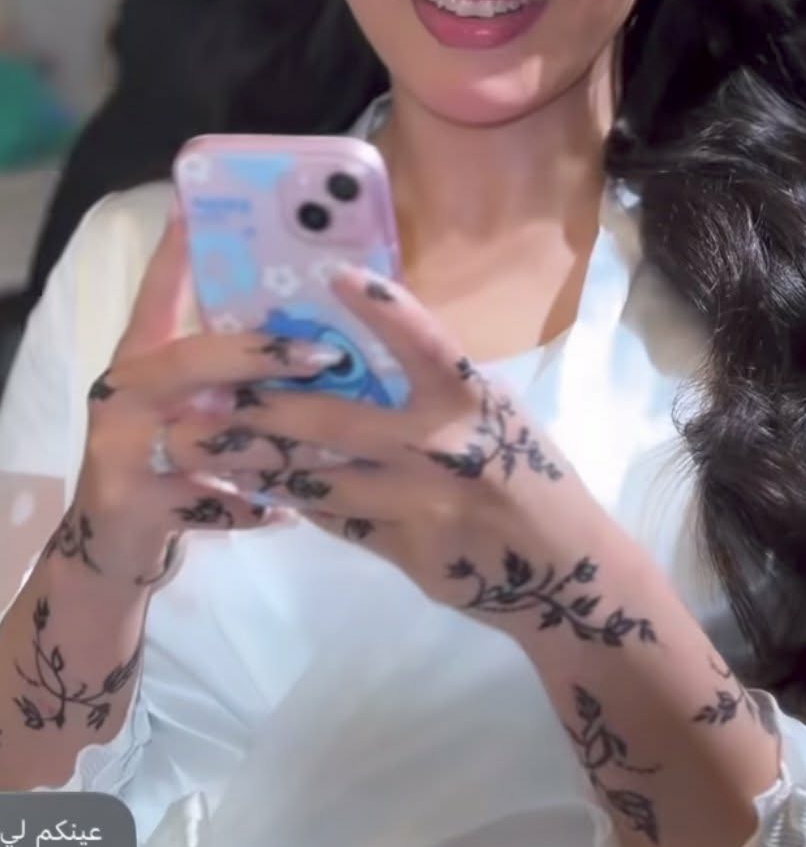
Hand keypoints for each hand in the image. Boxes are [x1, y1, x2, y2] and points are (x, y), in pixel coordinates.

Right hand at [68, 217, 340, 588]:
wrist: (110, 548)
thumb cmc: (163, 462)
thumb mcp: (183, 405)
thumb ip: (224, 371)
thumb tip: (308, 329)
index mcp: (140, 358)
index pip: (157, 293)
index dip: (178, 252)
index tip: (199, 206)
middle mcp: (125, 392)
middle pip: (194, 357)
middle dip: (264, 355)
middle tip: (327, 354)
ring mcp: (122, 447)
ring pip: (211, 435)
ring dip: (279, 442)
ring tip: (336, 443)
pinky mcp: (132, 502)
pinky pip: (210, 499)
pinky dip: (253, 506)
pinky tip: (290, 511)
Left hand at [152, 265, 633, 644]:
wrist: (561, 572)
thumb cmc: (529, 474)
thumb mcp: (495, 414)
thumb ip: (436, 385)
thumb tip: (357, 350)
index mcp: (473, 400)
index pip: (424, 342)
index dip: (381, 307)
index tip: (333, 274)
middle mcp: (443, 447)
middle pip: (335, 420)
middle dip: (263, 406)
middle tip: (207, 388)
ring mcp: (418, 503)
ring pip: (318, 477)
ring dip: (256, 459)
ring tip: (202, 443)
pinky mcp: (404, 550)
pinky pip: (335, 519)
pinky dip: (294, 500)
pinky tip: (253, 486)